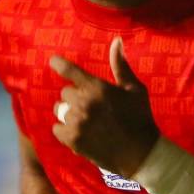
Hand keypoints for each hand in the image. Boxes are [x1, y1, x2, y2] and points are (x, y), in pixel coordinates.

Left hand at [50, 37, 158, 178]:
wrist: (140, 153)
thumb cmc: (140, 118)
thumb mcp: (134, 89)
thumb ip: (121, 65)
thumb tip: (116, 41)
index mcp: (98, 88)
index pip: (71, 71)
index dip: (59, 65)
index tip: (53, 61)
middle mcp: (84, 103)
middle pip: (65, 93)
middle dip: (74, 97)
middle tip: (89, 106)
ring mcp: (77, 122)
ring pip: (60, 111)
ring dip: (69, 113)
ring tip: (84, 120)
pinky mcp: (73, 140)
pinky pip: (57, 128)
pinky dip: (65, 130)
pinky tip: (78, 132)